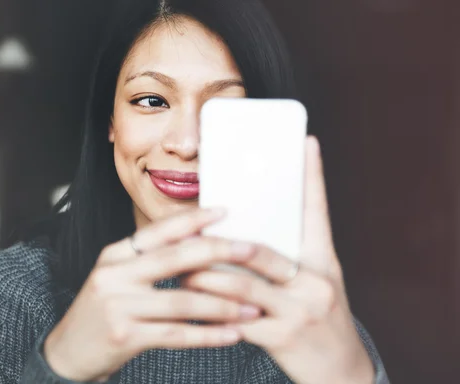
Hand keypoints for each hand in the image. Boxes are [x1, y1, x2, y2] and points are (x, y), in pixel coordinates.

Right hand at [43, 208, 262, 381]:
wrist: (69, 351)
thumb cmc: (104, 310)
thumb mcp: (118, 276)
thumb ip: (149, 260)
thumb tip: (196, 240)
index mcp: (115, 255)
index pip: (160, 230)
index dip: (194, 219)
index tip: (225, 212)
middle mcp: (115, 275)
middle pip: (176, 258)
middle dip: (219, 253)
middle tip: (252, 251)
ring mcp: (118, 306)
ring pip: (182, 301)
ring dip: (223, 305)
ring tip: (253, 307)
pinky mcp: (125, 337)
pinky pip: (176, 335)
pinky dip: (208, 335)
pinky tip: (233, 335)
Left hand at [182, 137, 373, 383]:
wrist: (341, 373)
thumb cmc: (320, 321)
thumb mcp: (315, 285)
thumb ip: (287, 261)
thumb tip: (240, 239)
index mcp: (324, 263)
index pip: (318, 212)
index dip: (313, 176)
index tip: (307, 143)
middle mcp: (315, 283)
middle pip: (260, 251)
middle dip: (219, 245)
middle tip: (190, 235)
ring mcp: (299, 311)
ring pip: (240, 285)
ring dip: (204, 277)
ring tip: (183, 270)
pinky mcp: (281, 338)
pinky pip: (234, 320)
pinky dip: (210, 311)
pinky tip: (193, 307)